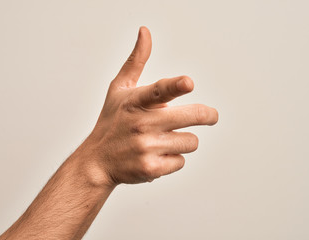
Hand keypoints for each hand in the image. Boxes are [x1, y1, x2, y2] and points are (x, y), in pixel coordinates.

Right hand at [85, 26, 217, 185]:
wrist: (97, 161)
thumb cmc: (112, 121)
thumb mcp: (119, 89)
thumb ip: (136, 61)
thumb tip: (145, 32)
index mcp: (135, 101)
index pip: (158, 90)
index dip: (175, 86)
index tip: (188, 83)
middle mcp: (141, 124)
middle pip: (191, 117)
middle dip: (207, 116)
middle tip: (211, 116)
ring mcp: (146, 148)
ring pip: (191, 141)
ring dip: (183, 140)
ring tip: (165, 139)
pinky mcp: (151, 169)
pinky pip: (181, 161)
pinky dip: (173, 159)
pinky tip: (157, 156)